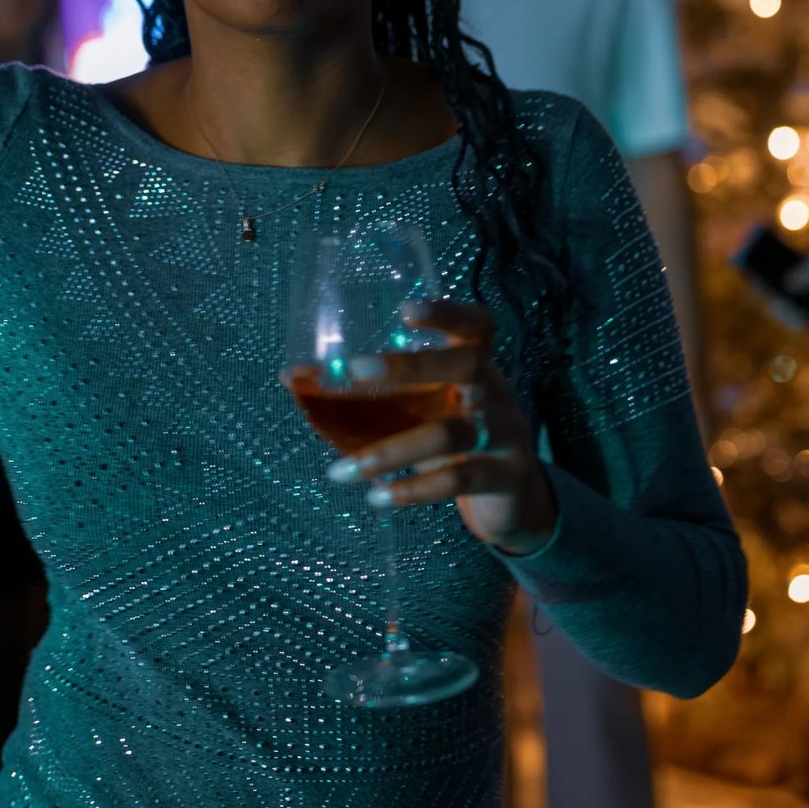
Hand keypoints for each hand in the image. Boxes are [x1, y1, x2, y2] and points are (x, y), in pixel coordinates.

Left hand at [286, 299, 558, 556]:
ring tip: (342, 471)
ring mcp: (507, 434)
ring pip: (451, 432)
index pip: (477, 325)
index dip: (447, 313)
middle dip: (412, 366)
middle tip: (355, 371)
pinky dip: (415, 489)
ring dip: (391, 451)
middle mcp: (495, 392)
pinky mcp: (506, 477)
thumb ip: (374, 395)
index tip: (406, 310)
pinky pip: (460, 478)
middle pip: (467, 365)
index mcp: (478, 366)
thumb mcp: (426, 411)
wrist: (516, 497)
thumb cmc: (456, 438)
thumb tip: (292, 375)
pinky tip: (378, 496)